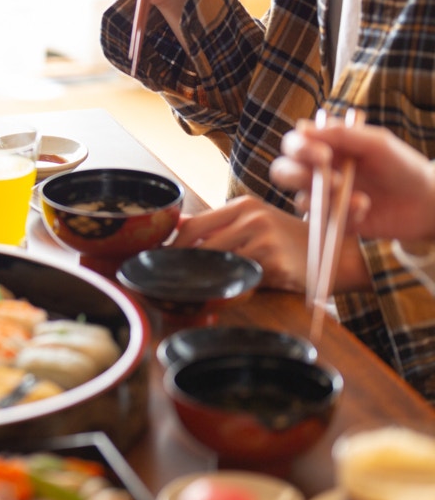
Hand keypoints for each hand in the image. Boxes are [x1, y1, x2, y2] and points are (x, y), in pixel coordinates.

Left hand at [174, 195, 370, 292]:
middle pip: (199, 244)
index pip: (193, 224)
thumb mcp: (257, 222)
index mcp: (243, 205)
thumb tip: (177, 226)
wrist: (338, 255)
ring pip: (217, 262)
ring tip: (196, 289)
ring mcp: (264, 239)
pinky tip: (227, 294)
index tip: (162, 260)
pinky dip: (230, 288)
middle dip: (183, 265)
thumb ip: (220, 225)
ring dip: (205, 278)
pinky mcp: (274, 262)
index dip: (173, 245)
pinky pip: (240, 279)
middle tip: (171, 280)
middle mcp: (252, 217)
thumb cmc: (293, 241)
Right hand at [271, 120, 434, 243]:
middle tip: (332, 181)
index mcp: (324, 148)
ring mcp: (323, 199)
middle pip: (282, 171)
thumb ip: (342, 135)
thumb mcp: (376, 143)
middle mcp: (318, 172)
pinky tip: (366, 209)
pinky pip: (323, 223)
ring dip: (328, 199)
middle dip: (298, 176)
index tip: (323, 155)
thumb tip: (303, 127)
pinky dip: (345, 216)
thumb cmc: (402, 166)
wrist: (427, 203)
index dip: (299, 149)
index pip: (293, 144)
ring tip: (360, 198)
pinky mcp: (332, 222)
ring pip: (300, 200)